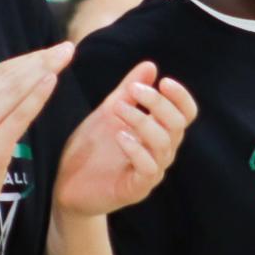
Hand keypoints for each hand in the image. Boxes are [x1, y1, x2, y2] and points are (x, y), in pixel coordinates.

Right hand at [0, 44, 72, 234]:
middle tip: (65, 47)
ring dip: (43, 69)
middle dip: (40, 58)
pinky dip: (37, 94)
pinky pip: (19, 113)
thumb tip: (5, 100)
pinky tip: (52, 80)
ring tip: (65, 56)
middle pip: (9, 75)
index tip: (48, 53)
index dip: (26, 60)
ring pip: (16, 88)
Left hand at [54, 61, 196, 216]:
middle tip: (133, 91)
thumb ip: (130, 91)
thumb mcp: (109, 112)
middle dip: (158, 104)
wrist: (68, 186)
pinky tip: (119, 135)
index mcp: (159, 132)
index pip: (186, 114)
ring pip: (163, 144)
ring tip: (118, 109)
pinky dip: (136, 149)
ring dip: (142, 121)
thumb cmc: (92, 149)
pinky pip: (148, 168)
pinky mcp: (136, 189)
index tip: (164, 81)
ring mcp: (151, 172)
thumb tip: (150, 65)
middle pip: (178, 125)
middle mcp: (161, 152)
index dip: (181, 97)